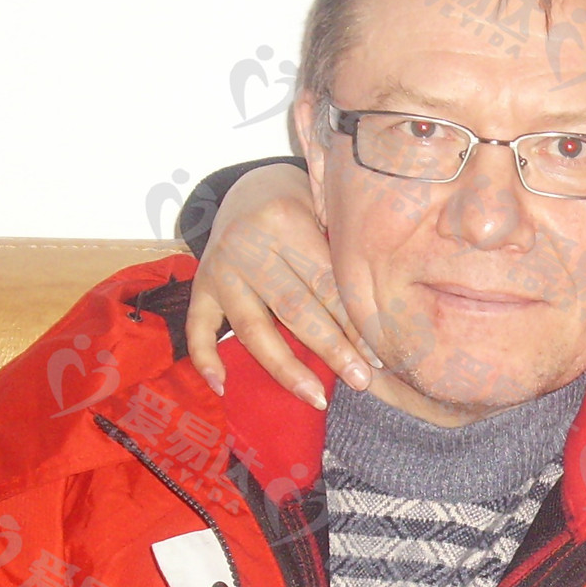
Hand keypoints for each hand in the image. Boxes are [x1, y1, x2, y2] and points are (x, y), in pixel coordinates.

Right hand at [185, 164, 382, 405]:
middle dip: (331, 350)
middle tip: (361, 382)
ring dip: (285, 369)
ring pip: (252, 329)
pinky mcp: (200, 286)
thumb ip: (344, 246)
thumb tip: (388, 308)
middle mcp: (247, 246)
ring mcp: (219, 269)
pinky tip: (222, 388)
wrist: (248, 187)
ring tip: (316, 398)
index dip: (354, 322)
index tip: (379, 355)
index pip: (325, 282)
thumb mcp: (325, 205)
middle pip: (295, 308)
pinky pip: (197, 327)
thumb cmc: (303, 204)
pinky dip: (206, 359)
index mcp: (285, 222)